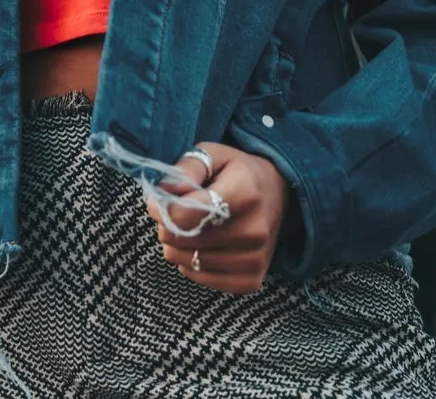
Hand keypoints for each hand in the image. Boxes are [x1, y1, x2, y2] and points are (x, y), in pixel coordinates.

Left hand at [146, 142, 289, 294]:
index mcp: (245, 194)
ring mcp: (255, 259)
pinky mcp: (251, 280)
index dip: (163, 209)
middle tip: (173, 214)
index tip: (158, 202)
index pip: (187, 214)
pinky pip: (202, 280)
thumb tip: (164, 192)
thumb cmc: (237, 172)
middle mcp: (254, 230)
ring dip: (177, 247)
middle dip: (167, 227)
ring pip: (188, 263)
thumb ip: (187, 168)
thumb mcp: (214, 155)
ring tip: (187, 229)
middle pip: (184, 240)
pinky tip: (199, 248)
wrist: (277, 195)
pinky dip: (191, 266)